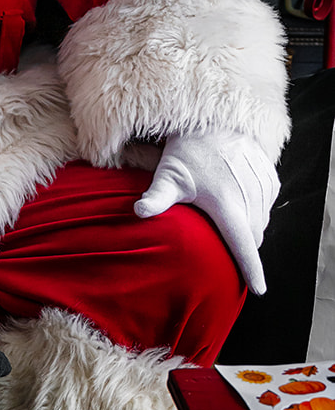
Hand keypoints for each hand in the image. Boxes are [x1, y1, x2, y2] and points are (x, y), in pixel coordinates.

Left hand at [134, 130, 278, 294]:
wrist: (212, 119)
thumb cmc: (186, 151)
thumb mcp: (168, 175)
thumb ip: (156, 197)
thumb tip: (138, 212)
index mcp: (226, 204)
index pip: (242, 245)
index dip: (251, 269)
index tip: (259, 289)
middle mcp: (250, 198)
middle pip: (252, 236)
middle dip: (242, 242)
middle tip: (220, 227)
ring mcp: (263, 188)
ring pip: (262, 222)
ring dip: (249, 224)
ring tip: (225, 204)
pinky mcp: (271, 178)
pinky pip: (268, 204)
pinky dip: (257, 207)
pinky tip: (238, 192)